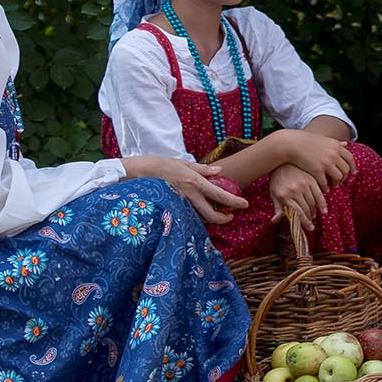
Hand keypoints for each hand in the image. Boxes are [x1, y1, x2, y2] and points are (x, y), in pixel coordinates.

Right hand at [122, 156, 246, 224]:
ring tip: (217, 212)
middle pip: (212, 215)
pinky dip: (197, 217)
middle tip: (230, 216)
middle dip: (225, 218)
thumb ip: (203, 169)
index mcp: (195, 182)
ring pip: (200, 218)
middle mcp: (189, 195)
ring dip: (211, 218)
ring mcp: (180, 204)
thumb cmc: (161, 165)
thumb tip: (220, 170)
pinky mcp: (172, 209)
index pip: (220, 195)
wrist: (137, 173)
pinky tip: (200, 212)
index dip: (235, 202)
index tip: (245, 205)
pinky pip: (189, 217)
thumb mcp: (183, 163)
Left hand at [267, 162, 324, 224]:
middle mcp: (295, 191)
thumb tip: (275, 221)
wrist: (283, 162)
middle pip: (306, 209)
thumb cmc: (277, 181)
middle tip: (311, 225)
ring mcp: (304, 185)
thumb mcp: (274, 194)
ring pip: (313, 203)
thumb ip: (277, 208)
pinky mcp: (311, 180)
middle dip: (309, 219)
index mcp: (284, 196)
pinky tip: (324, 209)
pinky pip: (319, 194)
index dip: (304, 222)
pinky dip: (322, 203)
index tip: (309, 228)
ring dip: (315, 212)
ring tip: (314, 216)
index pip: (296, 213)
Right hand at [280, 129, 356, 187]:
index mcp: (336, 146)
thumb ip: (335, 143)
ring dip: (336, 183)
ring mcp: (326, 162)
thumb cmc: (305, 141)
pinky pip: (326, 182)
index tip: (353, 173)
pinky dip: (326, 187)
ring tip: (333, 186)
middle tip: (340, 182)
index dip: (352, 166)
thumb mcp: (323, 140)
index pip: (350, 158)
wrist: (291, 143)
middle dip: (344, 177)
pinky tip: (324, 188)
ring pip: (338, 177)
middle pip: (346, 169)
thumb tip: (346, 143)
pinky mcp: (317, 170)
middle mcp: (334, 154)